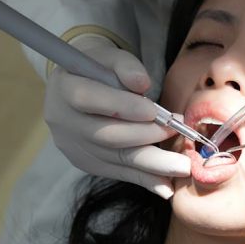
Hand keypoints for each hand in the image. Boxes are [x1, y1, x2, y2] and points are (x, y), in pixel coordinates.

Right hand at [44, 34, 189, 197]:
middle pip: (106, 135)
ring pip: (115, 158)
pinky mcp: (86, 163)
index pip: (89, 98)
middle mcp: (64, 122)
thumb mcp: (109, 56)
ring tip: (181, 167)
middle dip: (145, 136)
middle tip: (177, 134)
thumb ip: (125, 65)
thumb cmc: (99, 67)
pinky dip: (144, 179)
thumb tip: (141, 84)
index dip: (122, 106)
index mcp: (64, 88)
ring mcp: (74, 147)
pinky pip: (118, 172)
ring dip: (151, 165)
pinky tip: (166, 187)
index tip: (153, 110)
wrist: (78, 84)